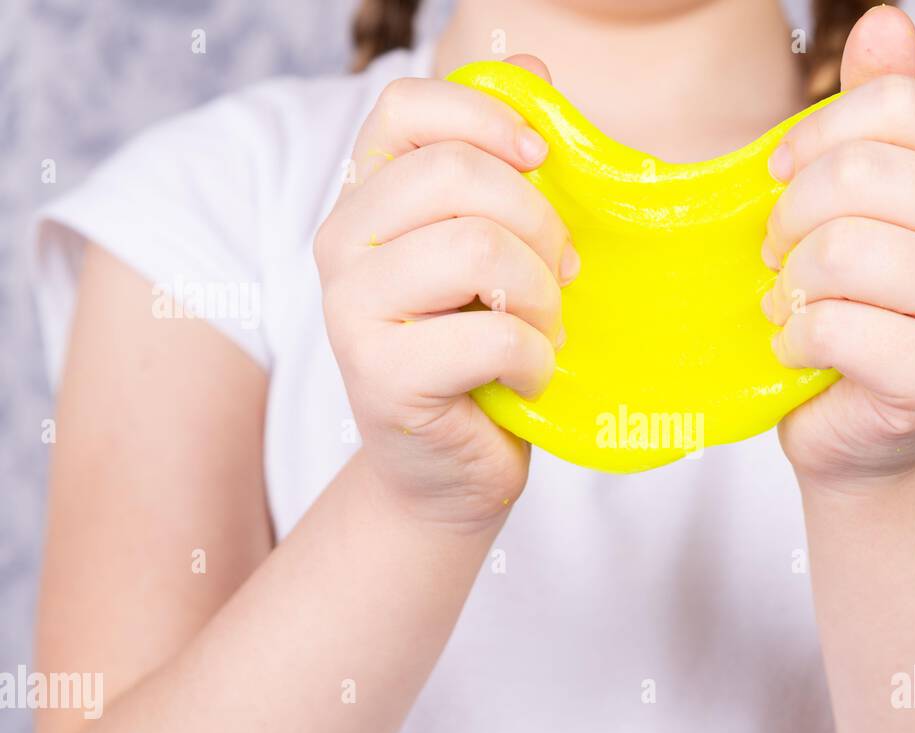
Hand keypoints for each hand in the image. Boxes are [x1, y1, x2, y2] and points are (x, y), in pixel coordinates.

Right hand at [314, 56, 577, 526]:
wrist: (446, 471)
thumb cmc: (478, 355)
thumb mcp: (495, 252)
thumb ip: (504, 165)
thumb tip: (533, 70)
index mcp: (367, 200)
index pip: (405, 107)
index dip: (485, 116)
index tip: (542, 161)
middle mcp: (343, 245)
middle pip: (454, 174)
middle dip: (538, 224)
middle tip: (562, 274)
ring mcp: (353, 312)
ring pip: (477, 249)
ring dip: (542, 297)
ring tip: (543, 331)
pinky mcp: (382, 376)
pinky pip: (493, 335)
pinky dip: (536, 359)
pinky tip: (528, 377)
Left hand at [765, 7, 914, 489]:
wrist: (867, 431)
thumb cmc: (856, 308)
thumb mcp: (859, 207)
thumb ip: (875, 119)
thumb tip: (886, 18)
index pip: (895, 102)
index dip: (813, 133)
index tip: (779, 175)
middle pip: (862, 175)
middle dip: (788, 216)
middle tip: (773, 254)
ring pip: (845, 253)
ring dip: (789, 283)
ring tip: (788, 302)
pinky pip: (836, 328)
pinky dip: (794, 340)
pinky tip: (800, 349)